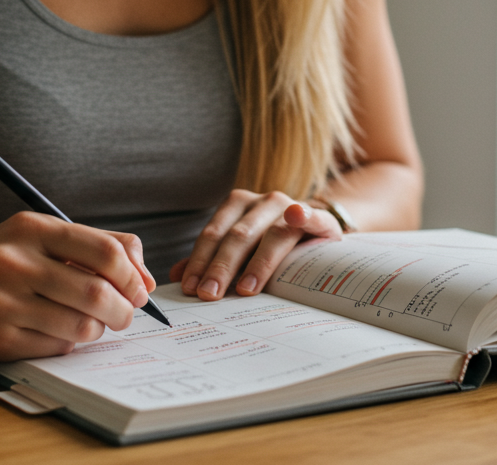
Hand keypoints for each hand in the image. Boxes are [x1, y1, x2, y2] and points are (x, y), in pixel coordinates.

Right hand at [0, 212, 154, 362]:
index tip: (139, 289)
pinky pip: (55, 347)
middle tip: (123, 314)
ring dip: (96, 329)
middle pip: (98, 293)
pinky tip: (54, 332)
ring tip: (87, 322)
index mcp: (30, 228)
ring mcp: (1, 302)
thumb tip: (145, 276)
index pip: (105, 251)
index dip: (134, 276)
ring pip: (81, 325)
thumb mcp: (31, 236)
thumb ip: (89, 245)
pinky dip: (67, 342)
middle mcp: (14, 262)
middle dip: (123, 310)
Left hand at [169, 190, 342, 300]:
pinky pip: (312, 216)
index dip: (199, 261)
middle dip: (221, 267)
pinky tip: (296, 216)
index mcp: (237, 205)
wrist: (316, 234)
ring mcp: (291, 207)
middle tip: (209, 294)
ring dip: (257, 262)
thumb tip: (176, 276)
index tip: (189, 288)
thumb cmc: (270, 245)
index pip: (213, 234)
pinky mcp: (319, 218)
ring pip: (271, 233)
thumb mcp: (239, 252)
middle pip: (237, 236)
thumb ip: (211, 260)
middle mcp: (262, 202)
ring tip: (245, 289)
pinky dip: (304, 215)